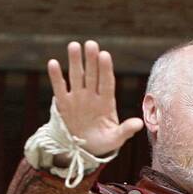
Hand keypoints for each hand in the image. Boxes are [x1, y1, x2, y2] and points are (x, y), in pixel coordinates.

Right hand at [47, 40, 143, 157]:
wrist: (84, 149)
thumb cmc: (104, 142)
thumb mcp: (116, 138)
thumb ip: (126, 130)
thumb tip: (140, 124)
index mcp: (107, 102)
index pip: (107, 82)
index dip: (106, 69)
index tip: (105, 55)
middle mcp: (92, 96)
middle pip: (92, 75)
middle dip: (91, 60)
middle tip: (91, 44)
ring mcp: (78, 97)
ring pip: (77, 76)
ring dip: (75, 62)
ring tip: (74, 46)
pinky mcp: (64, 103)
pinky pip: (60, 88)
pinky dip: (56, 76)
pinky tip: (53, 63)